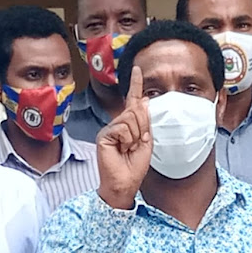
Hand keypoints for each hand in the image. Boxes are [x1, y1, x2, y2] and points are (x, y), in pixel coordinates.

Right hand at [96, 66, 151, 208]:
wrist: (125, 183)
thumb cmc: (135, 166)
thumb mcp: (146, 142)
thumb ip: (145, 121)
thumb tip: (143, 99)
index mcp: (129, 125)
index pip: (133, 102)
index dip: (135, 85)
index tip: (137, 69)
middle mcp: (118, 124)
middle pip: (136, 110)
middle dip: (143, 127)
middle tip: (137, 145)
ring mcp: (109, 129)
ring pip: (130, 118)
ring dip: (136, 136)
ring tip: (129, 148)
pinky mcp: (104, 135)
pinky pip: (122, 128)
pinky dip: (127, 140)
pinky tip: (122, 149)